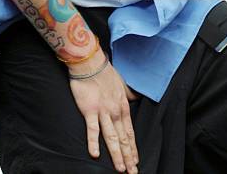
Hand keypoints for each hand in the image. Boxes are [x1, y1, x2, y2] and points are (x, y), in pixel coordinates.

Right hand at [69, 52, 139, 172]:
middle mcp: (115, 111)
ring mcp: (103, 112)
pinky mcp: (89, 110)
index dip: (133, 147)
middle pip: (123, 138)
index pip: (130, 131)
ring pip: (111, 137)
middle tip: (132, 172)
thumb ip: (127, 95)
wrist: (90, 63)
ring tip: (120, 169)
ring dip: (117, 154)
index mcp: (123, 106)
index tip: (136, 160)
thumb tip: (134, 99)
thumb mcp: (122, 84)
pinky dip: (93, 142)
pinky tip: (95, 155)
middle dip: (128, 156)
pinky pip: (92, 129)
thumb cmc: (105, 72)